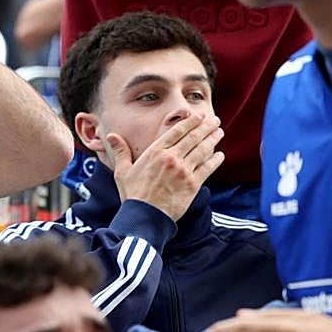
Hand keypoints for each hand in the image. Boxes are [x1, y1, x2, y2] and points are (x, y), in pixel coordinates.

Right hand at [108, 114, 223, 220]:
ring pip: (202, 150)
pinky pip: (207, 169)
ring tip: (219, 131)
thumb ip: (120, 151)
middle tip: (215, 120)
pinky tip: (220, 155)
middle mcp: (171, 158)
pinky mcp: (192, 185)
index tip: (198, 115)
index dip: (190, 122)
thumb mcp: (122, 171)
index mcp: (155, 152)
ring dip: (212, 139)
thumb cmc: (132, 194)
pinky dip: (215, 161)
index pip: (177, 132)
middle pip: (193, 138)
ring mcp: (184, 171)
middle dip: (205, 127)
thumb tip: (111, 136)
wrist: (145, 215)